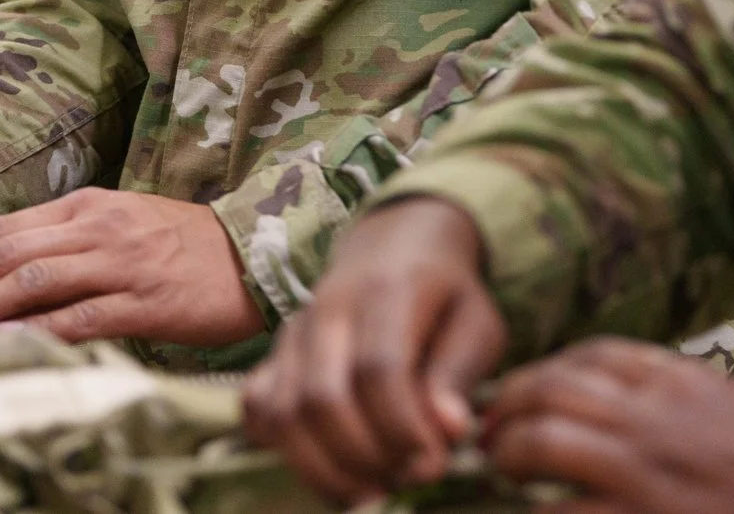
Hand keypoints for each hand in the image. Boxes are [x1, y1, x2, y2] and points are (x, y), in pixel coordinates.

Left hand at [0, 188, 264, 347]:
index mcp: (90, 205)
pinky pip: (79, 316)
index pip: (7, 228)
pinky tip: (6, 342)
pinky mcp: (143, 303)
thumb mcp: (124, 224)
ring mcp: (121, 264)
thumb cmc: (187, 246)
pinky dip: (37, 330)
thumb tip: (12, 272)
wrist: (254, 256)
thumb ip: (73, 240)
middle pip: (10, 250)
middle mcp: (99, 228)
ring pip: (35, 279)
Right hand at [242, 198, 504, 502]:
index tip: (434, 463)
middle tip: (408, 477)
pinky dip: (286, 450)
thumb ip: (459, 374)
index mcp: (386, 291)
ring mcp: (293, 332)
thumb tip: (449, 430)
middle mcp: (328, 309)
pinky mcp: (273, 355)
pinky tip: (334, 466)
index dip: (404, 429)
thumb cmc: (444, 294)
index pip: (379, 369)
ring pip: (284, 413)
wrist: (395, 246)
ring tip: (373, 486)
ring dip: (327, 468)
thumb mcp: (476, 323)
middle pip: (323, 398)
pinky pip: (257, 409)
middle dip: (368, 457)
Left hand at [482, 339, 733, 513]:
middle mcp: (655, 418)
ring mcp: (643, 473)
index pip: (592, 355)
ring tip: (499, 465)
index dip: (547, 369)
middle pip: (552, 389)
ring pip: (542, 441)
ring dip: (508, 451)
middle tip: (490, 426)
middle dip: (508, 404)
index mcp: (683, 384)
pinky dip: (535, 512)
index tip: (530, 389)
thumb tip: (630, 399)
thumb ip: (685, 398)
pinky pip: (560, 512)